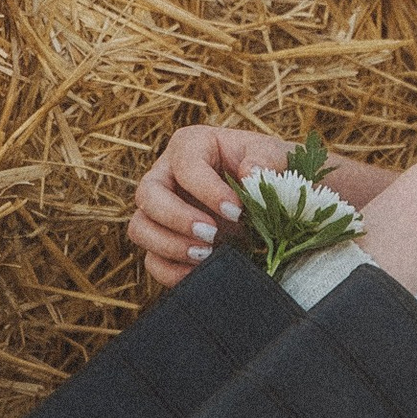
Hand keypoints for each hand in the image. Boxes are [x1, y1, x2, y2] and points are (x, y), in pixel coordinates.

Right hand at [127, 124, 289, 289]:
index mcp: (190, 146)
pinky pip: (152, 261)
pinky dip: (172, 272)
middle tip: (212, 234)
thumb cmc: (272, 170)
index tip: (236, 211)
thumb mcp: (277, 155)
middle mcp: (166, 175)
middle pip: (147, 194)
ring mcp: (161, 211)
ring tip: (207, 253)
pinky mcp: (165, 242)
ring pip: (140, 228)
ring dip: (169, 245)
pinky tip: (202, 272)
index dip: (207, 190)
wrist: (276, 200)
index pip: (184, 165)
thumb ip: (266, 158)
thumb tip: (250, 173)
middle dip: (176, 217)